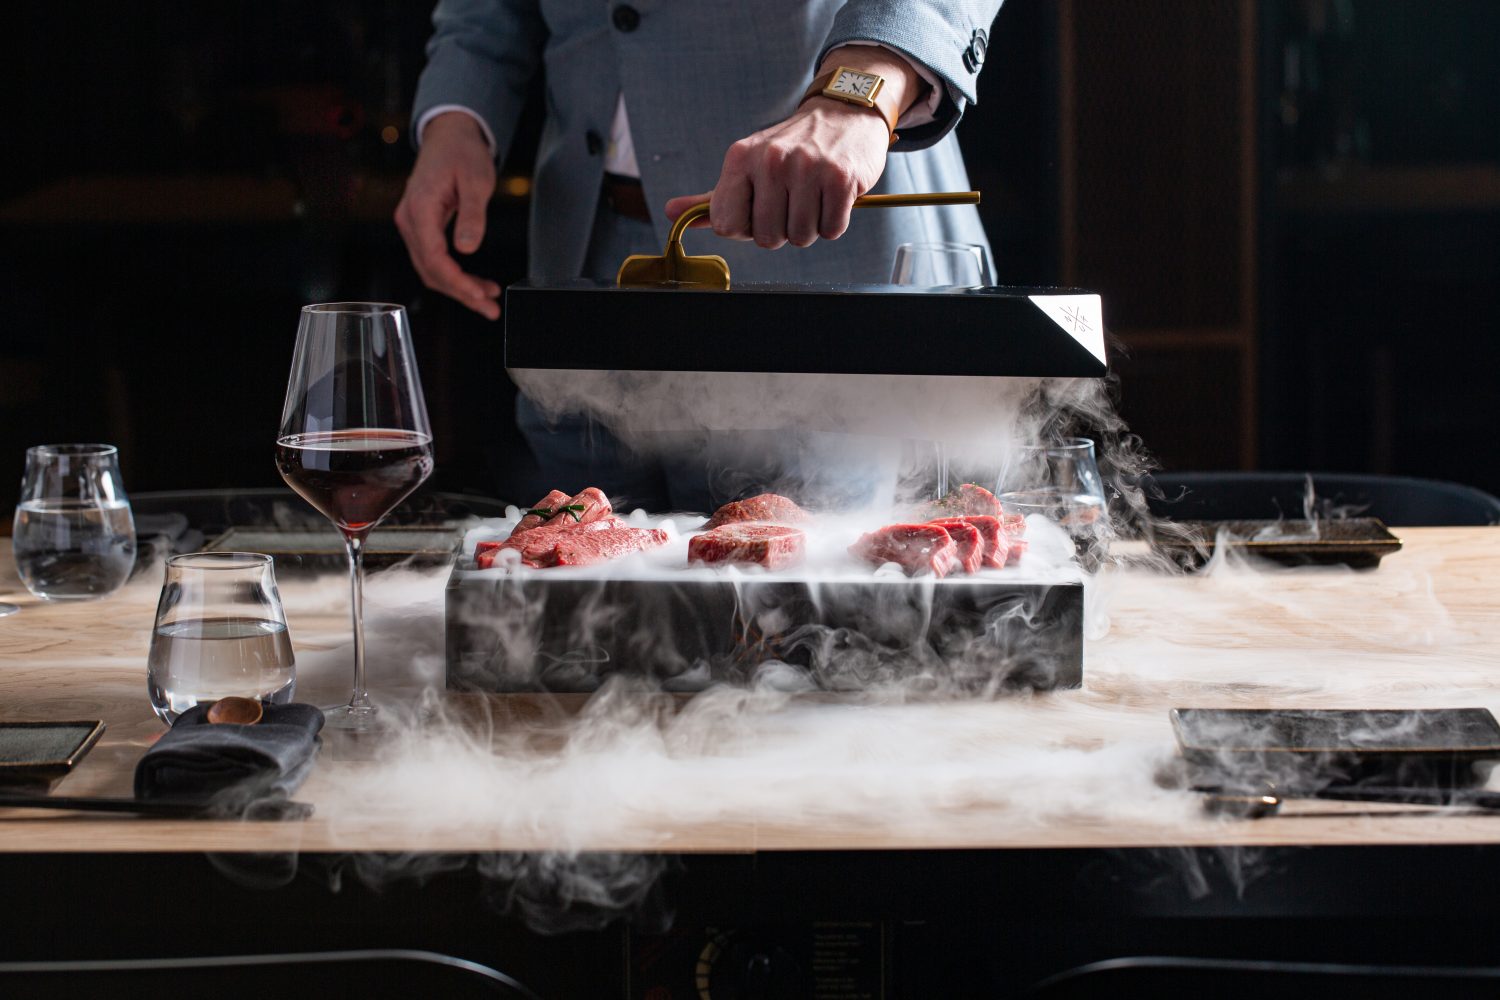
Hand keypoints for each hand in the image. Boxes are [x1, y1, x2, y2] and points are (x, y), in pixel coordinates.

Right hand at [394, 112, 501, 319]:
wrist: (449, 135)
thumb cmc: (462, 153)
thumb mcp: (477, 180)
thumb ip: (473, 215)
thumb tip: (467, 249)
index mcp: (420, 207)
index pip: (433, 257)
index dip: (456, 281)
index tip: (479, 295)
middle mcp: (409, 219)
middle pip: (430, 269)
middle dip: (460, 292)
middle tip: (489, 308)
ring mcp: (412, 224)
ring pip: (430, 268)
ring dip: (458, 287)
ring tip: (487, 299)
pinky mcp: (420, 227)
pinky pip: (433, 258)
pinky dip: (453, 274)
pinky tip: (475, 283)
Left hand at [665, 45, 921, 249]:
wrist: (843, 113)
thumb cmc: (791, 149)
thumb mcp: (747, 164)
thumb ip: (713, 196)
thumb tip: (672, 213)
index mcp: (740, 158)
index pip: (727, 226)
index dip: (746, 228)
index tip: (759, 209)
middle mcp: (771, 160)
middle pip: (767, 238)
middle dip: (781, 231)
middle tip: (792, 203)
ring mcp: (808, 168)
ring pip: (801, 238)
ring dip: (810, 227)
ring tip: (813, 198)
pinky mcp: (841, 178)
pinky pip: (831, 229)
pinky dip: (833, 222)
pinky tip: (832, 196)